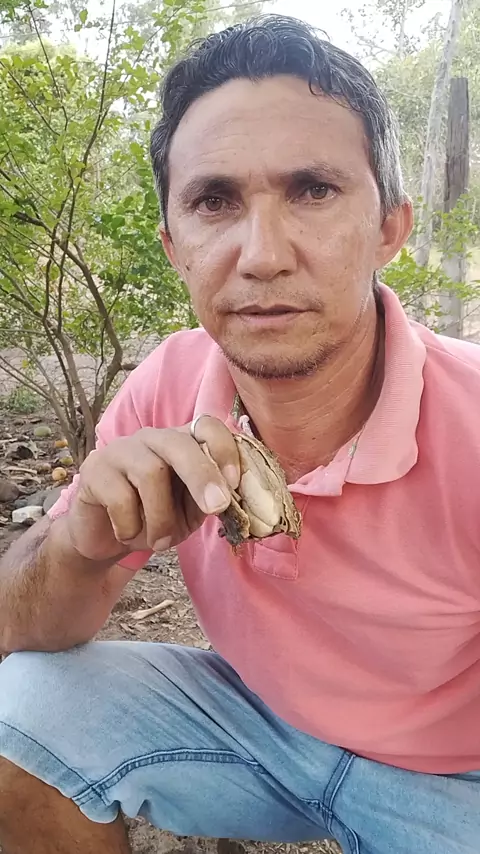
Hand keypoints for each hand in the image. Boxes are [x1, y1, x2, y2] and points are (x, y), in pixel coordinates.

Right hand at [66, 417, 239, 561]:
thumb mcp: (190, 512)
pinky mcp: (94, 469)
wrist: (105, 539)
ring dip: (161, 517)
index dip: (224, 449)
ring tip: (159, 542)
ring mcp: (120, 450)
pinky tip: (127, 533)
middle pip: (179, 444)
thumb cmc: (155, 519)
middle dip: (202, 476)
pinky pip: (120, 496)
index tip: (235, 483)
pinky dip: (130, 525)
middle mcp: (152, 438)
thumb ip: (212, 498)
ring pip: (150, 472)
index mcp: (181, 443)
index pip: (207, 427)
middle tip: (216, 508)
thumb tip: (236, 496)